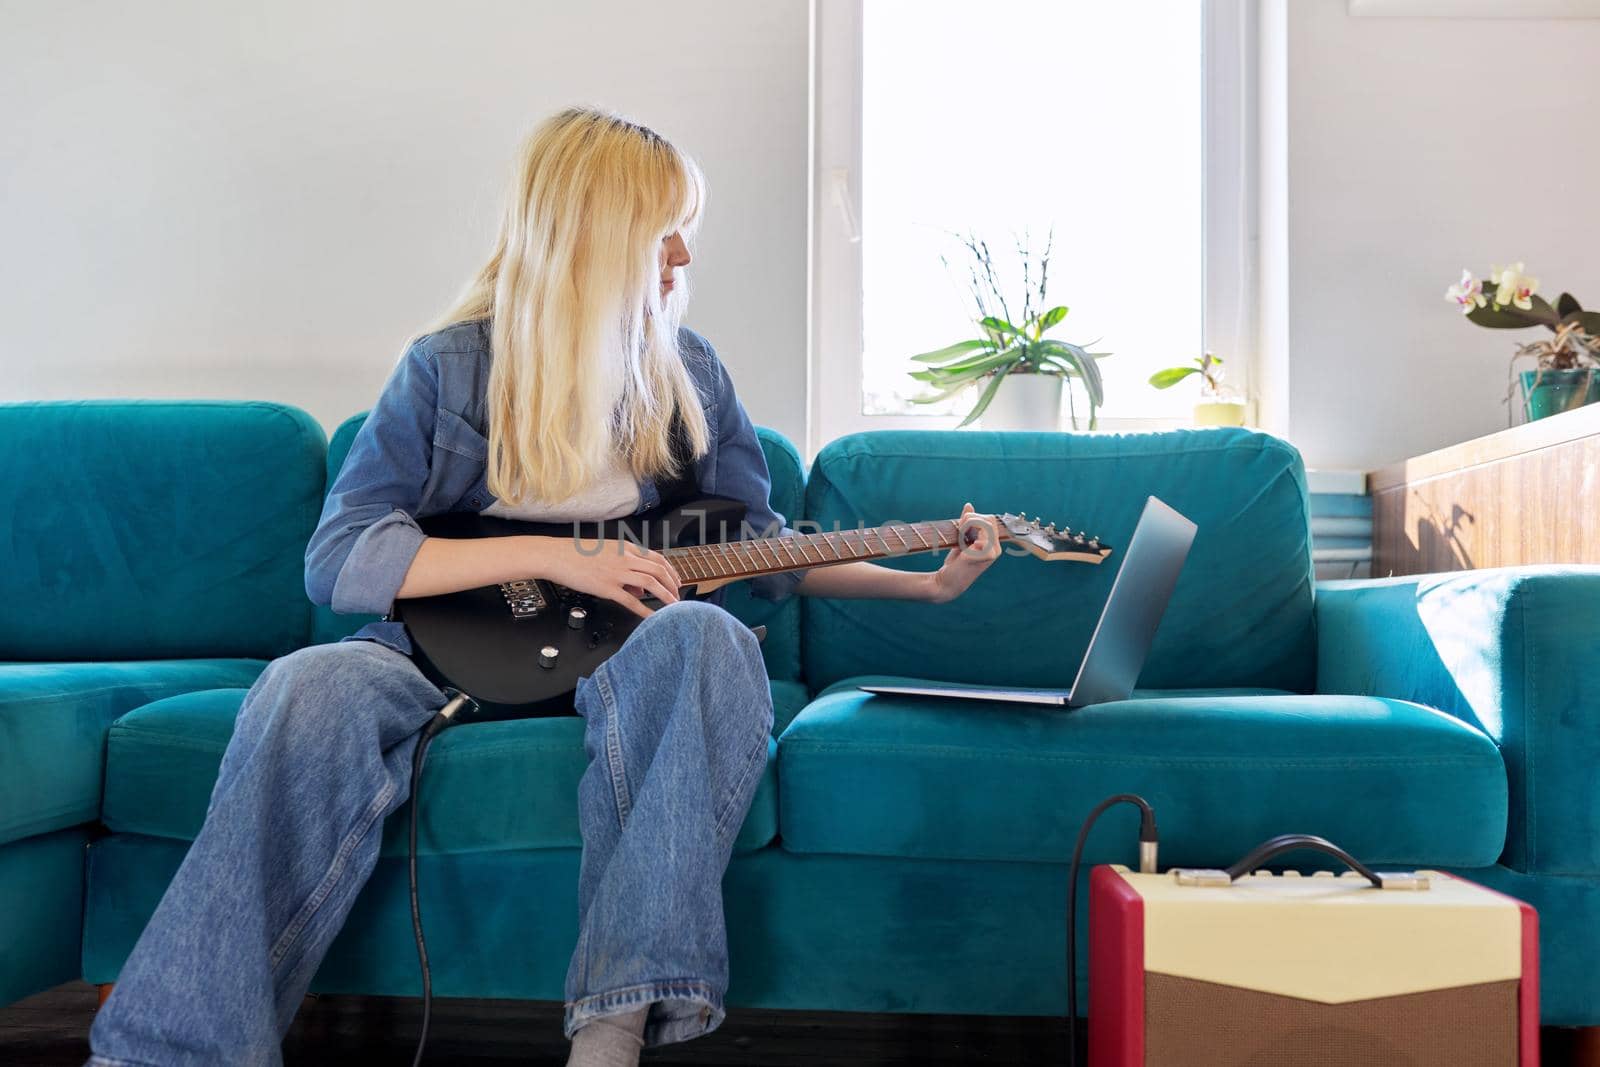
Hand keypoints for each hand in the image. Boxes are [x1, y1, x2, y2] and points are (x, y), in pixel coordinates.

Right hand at [528, 535, 683, 619]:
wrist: (558, 556)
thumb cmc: (580, 555)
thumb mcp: (608, 555)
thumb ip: (627, 568)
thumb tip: (642, 588)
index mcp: (627, 548)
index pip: (658, 558)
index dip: (671, 571)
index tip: (677, 581)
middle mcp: (626, 559)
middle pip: (659, 570)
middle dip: (673, 585)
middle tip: (678, 596)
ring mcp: (617, 573)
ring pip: (650, 583)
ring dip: (665, 595)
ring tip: (673, 606)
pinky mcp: (607, 587)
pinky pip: (631, 600)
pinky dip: (645, 610)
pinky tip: (652, 617)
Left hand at [926, 502, 1000, 603]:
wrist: (945, 582)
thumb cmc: (953, 563)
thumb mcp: (962, 539)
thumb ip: (967, 523)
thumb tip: (969, 505)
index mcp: (993, 545)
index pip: (989, 519)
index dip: (974, 518)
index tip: (960, 527)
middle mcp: (996, 548)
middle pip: (989, 518)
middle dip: (971, 519)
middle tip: (959, 531)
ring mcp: (993, 552)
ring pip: (986, 522)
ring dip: (969, 524)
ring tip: (960, 536)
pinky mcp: (987, 554)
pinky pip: (982, 532)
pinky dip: (969, 532)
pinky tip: (961, 542)